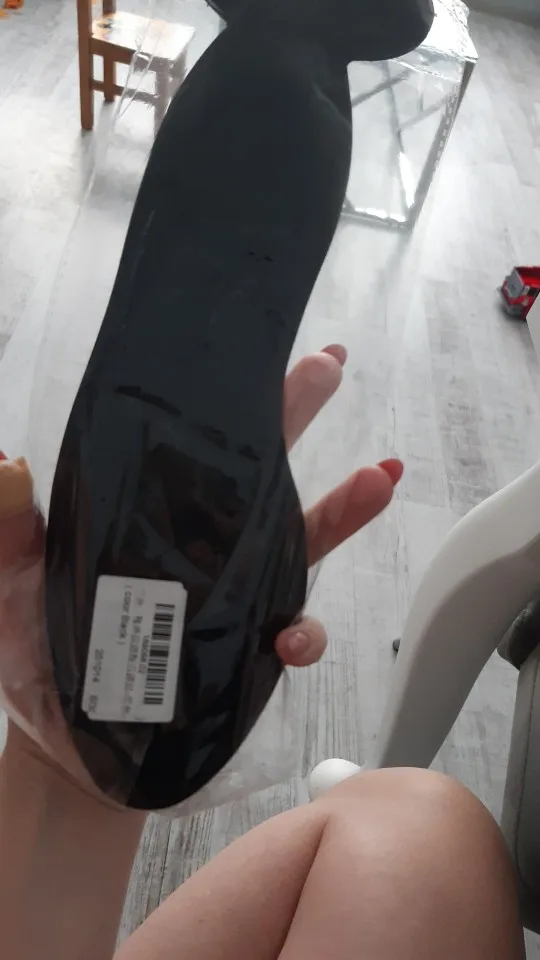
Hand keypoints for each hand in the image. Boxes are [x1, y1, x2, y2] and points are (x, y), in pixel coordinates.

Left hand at [0, 345, 400, 797]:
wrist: (70, 753)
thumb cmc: (33, 661)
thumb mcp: (7, 590)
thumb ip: (5, 532)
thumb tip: (3, 462)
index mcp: (144, 515)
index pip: (188, 442)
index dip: (221, 396)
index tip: (247, 349)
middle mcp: (197, 543)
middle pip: (256, 468)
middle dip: (295, 411)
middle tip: (330, 362)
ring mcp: (230, 594)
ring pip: (297, 538)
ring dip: (342, 508)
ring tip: (380, 477)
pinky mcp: (248, 649)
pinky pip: (293, 632)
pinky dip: (305, 633)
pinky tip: (298, 637)